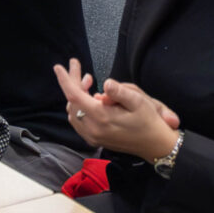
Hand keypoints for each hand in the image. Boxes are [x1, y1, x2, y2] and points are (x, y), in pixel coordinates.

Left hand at [54, 60, 179, 161]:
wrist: (155, 145)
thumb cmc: (149, 121)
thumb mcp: (139, 101)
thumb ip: (120, 91)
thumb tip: (106, 83)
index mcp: (102, 117)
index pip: (74, 96)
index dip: (65, 80)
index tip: (59, 67)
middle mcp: (93, 129)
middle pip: (72, 103)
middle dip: (74, 85)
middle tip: (86, 74)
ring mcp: (92, 136)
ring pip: (73, 113)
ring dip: (77, 97)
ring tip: (90, 83)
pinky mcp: (95, 140)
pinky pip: (79, 121)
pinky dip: (80, 108)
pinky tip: (93, 100)